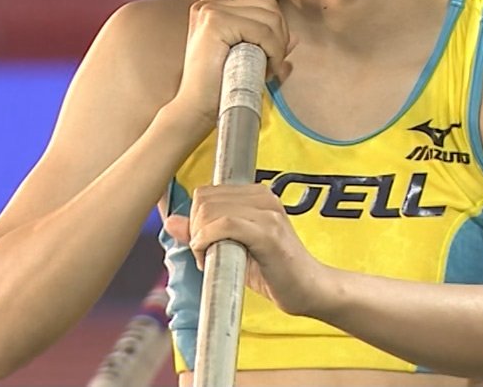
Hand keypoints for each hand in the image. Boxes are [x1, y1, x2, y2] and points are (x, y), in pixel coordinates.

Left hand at [164, 184, 327, 316]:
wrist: (310, 289)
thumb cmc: (274, 271)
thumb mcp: (232, 247)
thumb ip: (204, 232)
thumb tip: (171, 221)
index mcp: (257, 194)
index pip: (206, 193)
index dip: (196, 219)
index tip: (202, 243)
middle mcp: (263, 196)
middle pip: (204, 200)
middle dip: (195, 229)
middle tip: (204, 255)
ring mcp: (268, 213)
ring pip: (211, 211)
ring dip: (200, 238)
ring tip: (210, 259)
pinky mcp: (269, 233)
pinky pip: (224, 225)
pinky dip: (207, 241)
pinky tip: (209, 258)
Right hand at [169, 0, 295, 135]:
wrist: (197, 111)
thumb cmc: (221, 90)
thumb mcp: (248, 60)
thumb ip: (267, 44)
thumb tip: (293, 38)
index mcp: (208, 10)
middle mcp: (206, 6)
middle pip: (265, 0)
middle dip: (280, 29)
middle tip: (275, 59)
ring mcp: (210, 12)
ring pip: (268, 16)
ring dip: (278, 44)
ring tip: (270, 68)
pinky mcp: (215, 24)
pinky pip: (263, 30)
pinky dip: (274, 50)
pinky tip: (267, 69)